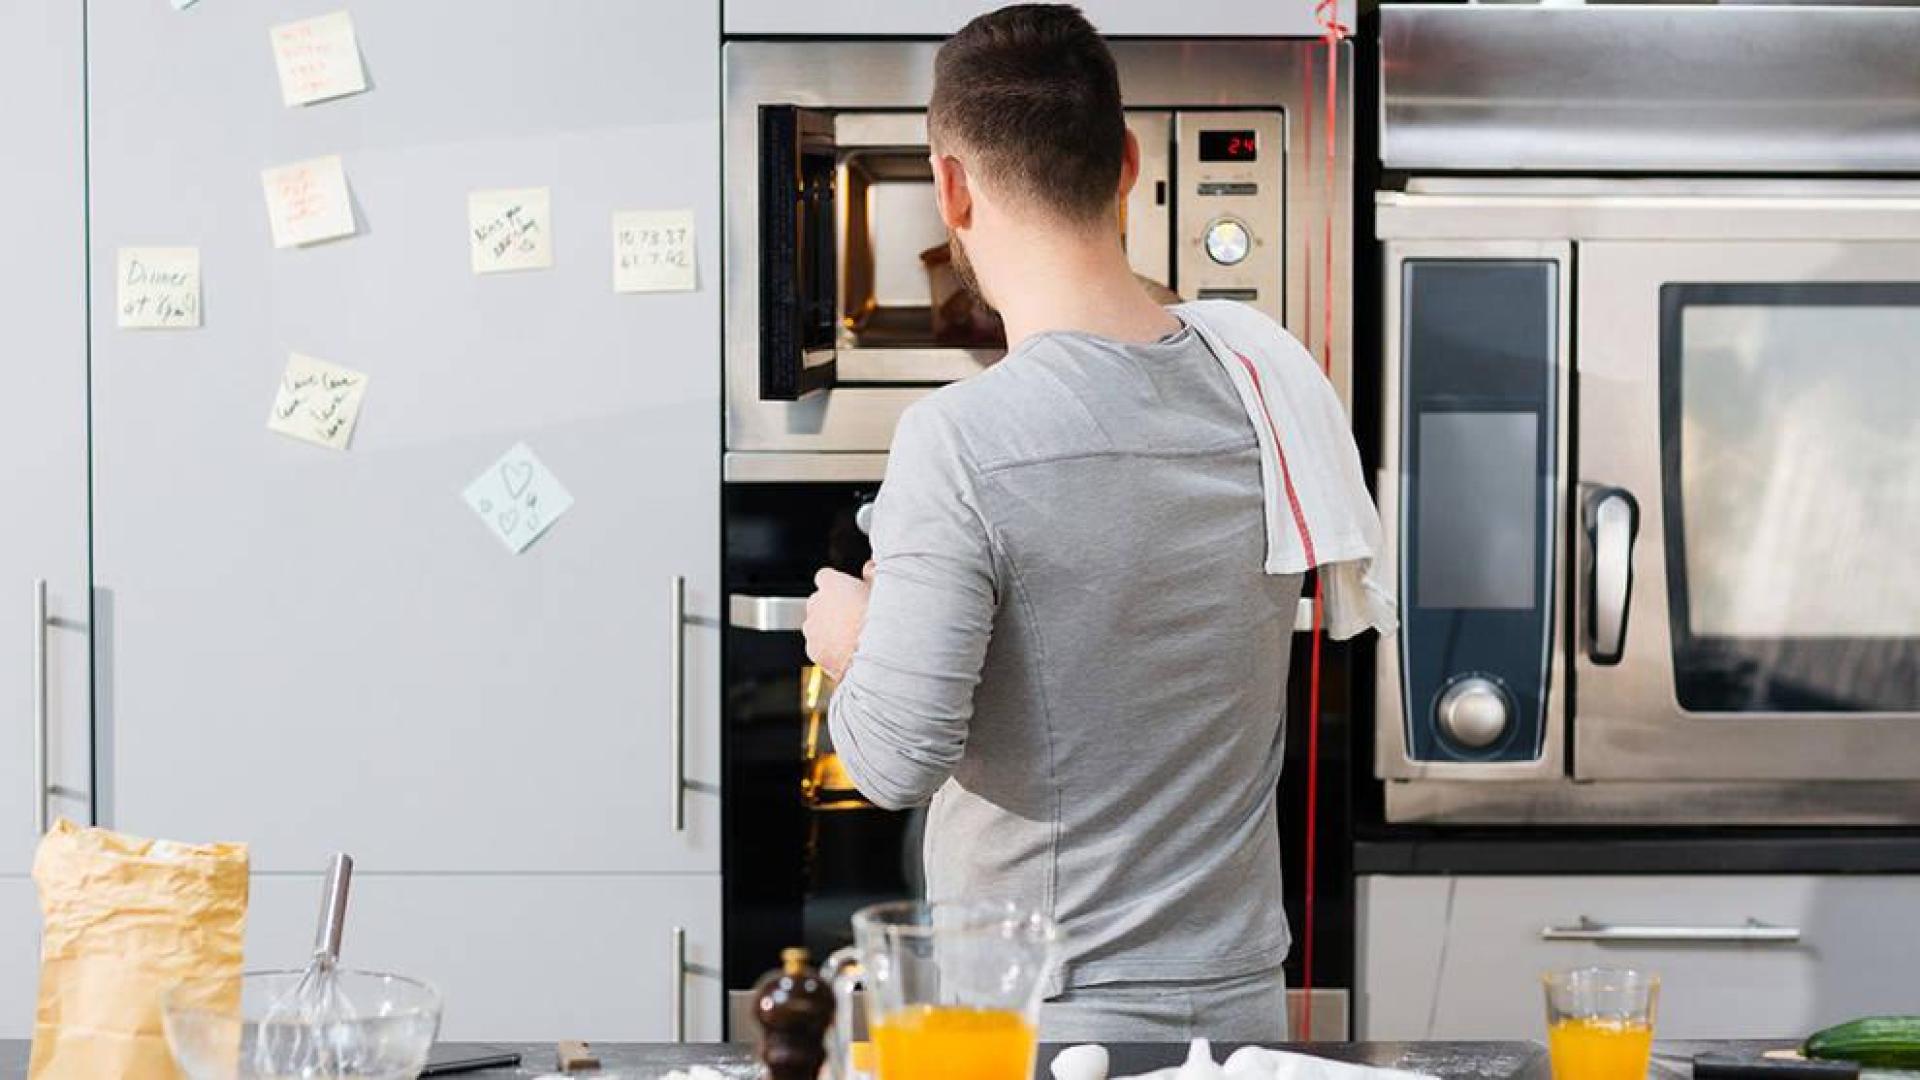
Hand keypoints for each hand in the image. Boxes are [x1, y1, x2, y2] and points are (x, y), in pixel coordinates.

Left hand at [803, 565, 873, 681]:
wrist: (876, 652)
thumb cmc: (879, 617)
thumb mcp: (881, 589)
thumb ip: (872, 574)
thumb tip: (871, 566)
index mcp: (831, 584)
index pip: (826, 577)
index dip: (837, 585)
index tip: (848, 592)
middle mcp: (816, 603)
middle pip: (819, 602)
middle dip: (832, 608)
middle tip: (853, 617)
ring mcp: (812, 628)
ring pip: (817, 626)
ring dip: (829, 629)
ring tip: (852, 638)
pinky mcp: (813, 650)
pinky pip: (819, 648)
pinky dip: (829, 650)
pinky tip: (847, 653)